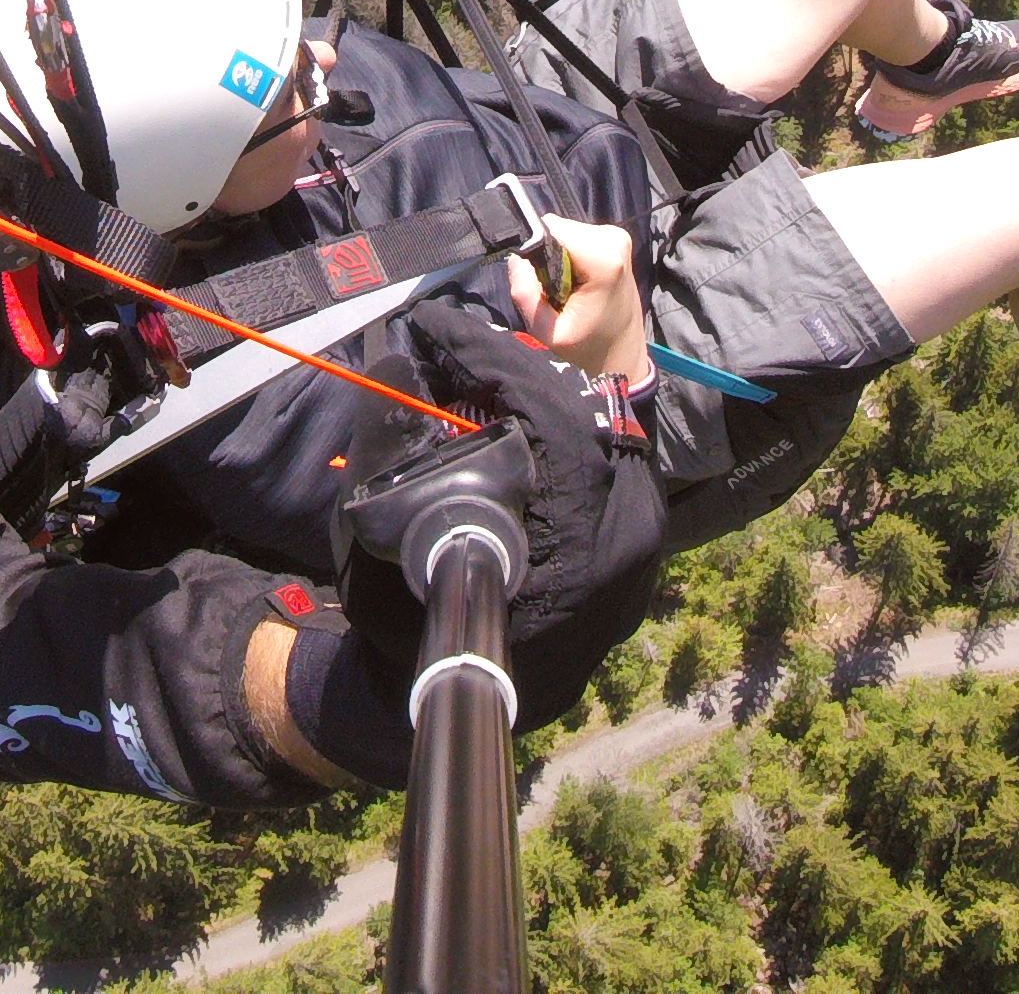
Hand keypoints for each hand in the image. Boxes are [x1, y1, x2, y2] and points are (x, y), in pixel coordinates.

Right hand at [339, 301, 662, 730]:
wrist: (447, 689)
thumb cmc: (409, 625)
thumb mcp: (378, 544)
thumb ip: (386, 452)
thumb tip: (399, 361)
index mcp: (581, 553)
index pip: (555, 421)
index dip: (496, 363)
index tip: (438, 330)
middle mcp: (626, 545)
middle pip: (583, 416)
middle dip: (512, 370)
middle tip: (452, 347)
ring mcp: (640, 543)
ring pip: (595, 431)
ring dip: (534, 395)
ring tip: (473, 374)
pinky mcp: (634, 536)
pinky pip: (600, 458)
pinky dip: (552, 428)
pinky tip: (505, 416)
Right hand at [507, 216, 650, 387]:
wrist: (623, 353)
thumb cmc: (588, 348)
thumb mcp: (548, 332)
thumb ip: (526, 295)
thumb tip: (515, 259)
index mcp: (603, 260)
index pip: (552, 229)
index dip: (535, 250)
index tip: (536, 280)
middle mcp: (614, 240)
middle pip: (559, 229)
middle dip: (547, 254)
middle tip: (552, 289)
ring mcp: (618, 238)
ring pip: (566, 231)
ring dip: (557, 256)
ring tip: (565, 288)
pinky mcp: (616, 240)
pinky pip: (577, 236)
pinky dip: (569, 255)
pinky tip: (575, 281)